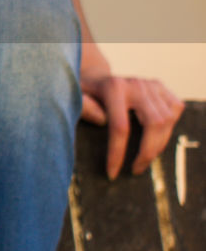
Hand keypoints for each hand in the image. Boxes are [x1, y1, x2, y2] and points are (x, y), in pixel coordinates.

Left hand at [79, 48, 183, 179]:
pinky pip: (176, 109)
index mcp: (113, 88)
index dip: (117, 153)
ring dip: (159, 144)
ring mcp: (150, 84)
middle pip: (154, 124)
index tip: (112, 173)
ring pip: (167, 119)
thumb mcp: (75, 99)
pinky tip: (157, 137)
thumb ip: (84, 108)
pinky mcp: (160, 86)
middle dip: (148, 152)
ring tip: (145, 158)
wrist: (96, 77)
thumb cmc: (84, 94)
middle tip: (136, 170)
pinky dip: (170, 127)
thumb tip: (101, 121)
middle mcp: (136, 84)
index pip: (121, 127)